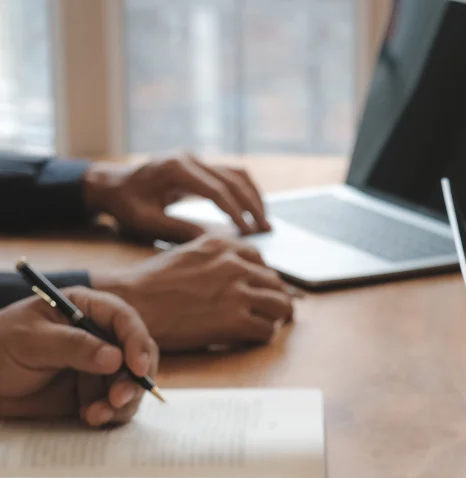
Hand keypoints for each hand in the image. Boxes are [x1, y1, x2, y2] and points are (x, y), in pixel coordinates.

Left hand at [0, 288, 158, 426]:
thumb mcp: (30, 341)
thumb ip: (73, 346)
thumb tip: (115, 357)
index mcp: (85, 310)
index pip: (124, 320)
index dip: (136, 342)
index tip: (136, 368)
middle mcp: (100, 337)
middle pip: (139, 355)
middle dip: (134, 379)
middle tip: (118, 398)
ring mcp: (100, 367)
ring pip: (133, 384)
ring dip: (123, 402)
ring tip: (96, 414)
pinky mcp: (96, 393)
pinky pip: (118, 405)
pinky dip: (111, 414)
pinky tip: (90, 417)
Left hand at [83, 152, 270, 242]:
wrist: (111, 185)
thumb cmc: (125, 204)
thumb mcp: (147, 222)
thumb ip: (178, 230)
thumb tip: (213, 242)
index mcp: (174, 168)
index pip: (215, 190)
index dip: (235, 212)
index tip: (248, 232)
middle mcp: (188, 158)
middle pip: (232, 179)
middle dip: (252, 205)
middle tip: (266, 230)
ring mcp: (195, 159)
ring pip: (236, 174)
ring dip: (254, 197)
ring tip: (265, 222)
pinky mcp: (199, 166)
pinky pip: (230, 175)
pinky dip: (246, 192)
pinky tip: (253, 210)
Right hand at [92, 235, 294, 351]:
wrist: (133, 303)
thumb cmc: (154, 283)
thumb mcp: (188, 254)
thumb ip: (216, 258)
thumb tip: (240, 271)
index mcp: (223, 245)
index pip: (261, 261)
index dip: (261, 279)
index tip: (257, 291)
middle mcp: (235, 265)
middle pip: (276, 283)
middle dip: (274, 298)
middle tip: (270, 312)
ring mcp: (238, 293)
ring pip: (281, 305)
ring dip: (276, 317)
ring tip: (266, 325)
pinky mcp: (236, 321)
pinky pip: (268, 330)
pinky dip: (263, 336)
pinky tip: (250, 338)